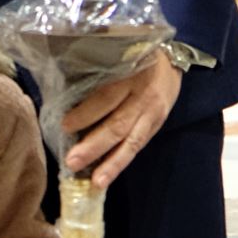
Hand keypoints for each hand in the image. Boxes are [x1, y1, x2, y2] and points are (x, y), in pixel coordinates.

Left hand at [61, 50, 180, 188]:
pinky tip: (108, 176)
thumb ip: (98, 73)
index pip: (106, 98)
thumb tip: (65, 94)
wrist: (172, 60)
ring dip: (111, 164)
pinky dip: (121, 162)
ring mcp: (153, 114)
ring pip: (131, 142)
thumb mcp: (119, 55)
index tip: (65, 126)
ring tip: (95, 182)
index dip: (86, 114)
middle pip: (118, 125)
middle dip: (94, 146)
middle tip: (71, 162)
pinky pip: (138, 146)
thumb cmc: (134, 55)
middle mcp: (143, 97)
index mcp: (130, 74)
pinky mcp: (156, 125)